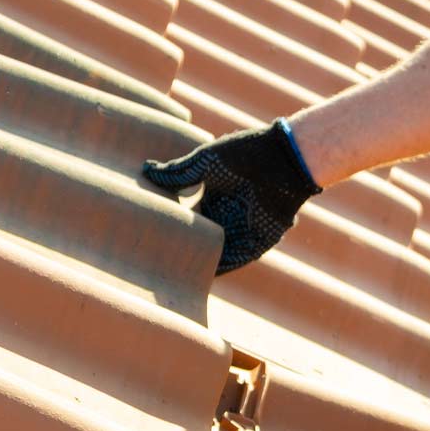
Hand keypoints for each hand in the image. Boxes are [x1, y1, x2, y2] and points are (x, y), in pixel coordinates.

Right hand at [142, 118, 320, 273]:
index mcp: (214, 197)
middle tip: (155, 261)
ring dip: (200, 263)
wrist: (282, 159)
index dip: (171, 225)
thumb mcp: (204, 162)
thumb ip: (177, 173)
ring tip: (171, 274)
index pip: (187, 217)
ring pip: (216, 253)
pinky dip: (220, 268)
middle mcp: (227, 215)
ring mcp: (242, 229)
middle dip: (183, 248)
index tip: (149, 234)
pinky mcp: (258, 242)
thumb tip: (147, 170)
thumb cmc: (244, 154)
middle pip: (200, 238)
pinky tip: (199, 276)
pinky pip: (236, 260)